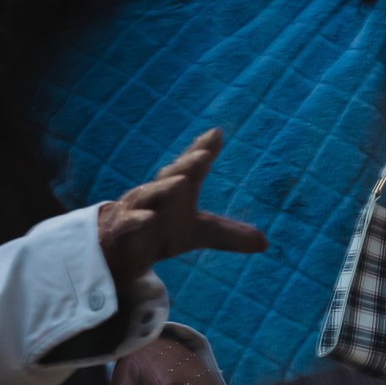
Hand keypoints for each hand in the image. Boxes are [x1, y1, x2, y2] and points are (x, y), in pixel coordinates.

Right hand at [97, 129, 266, 285]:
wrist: (122, 251)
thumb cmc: (160, 232)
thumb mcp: (198, 234)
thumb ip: (229, 235)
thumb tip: (265, 243)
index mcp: (176, 190)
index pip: (190, 167)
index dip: (202, 150)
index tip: (217, 133)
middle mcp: (156, 194)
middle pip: (171, 175)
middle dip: (186, 164)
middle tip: (203, 155)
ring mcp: (135, 209)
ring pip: (147, 194)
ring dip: (163, 187)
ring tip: (181, 182)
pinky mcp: (120, 229)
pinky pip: (127, 221)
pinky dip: (136, 218)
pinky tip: (148, 217)